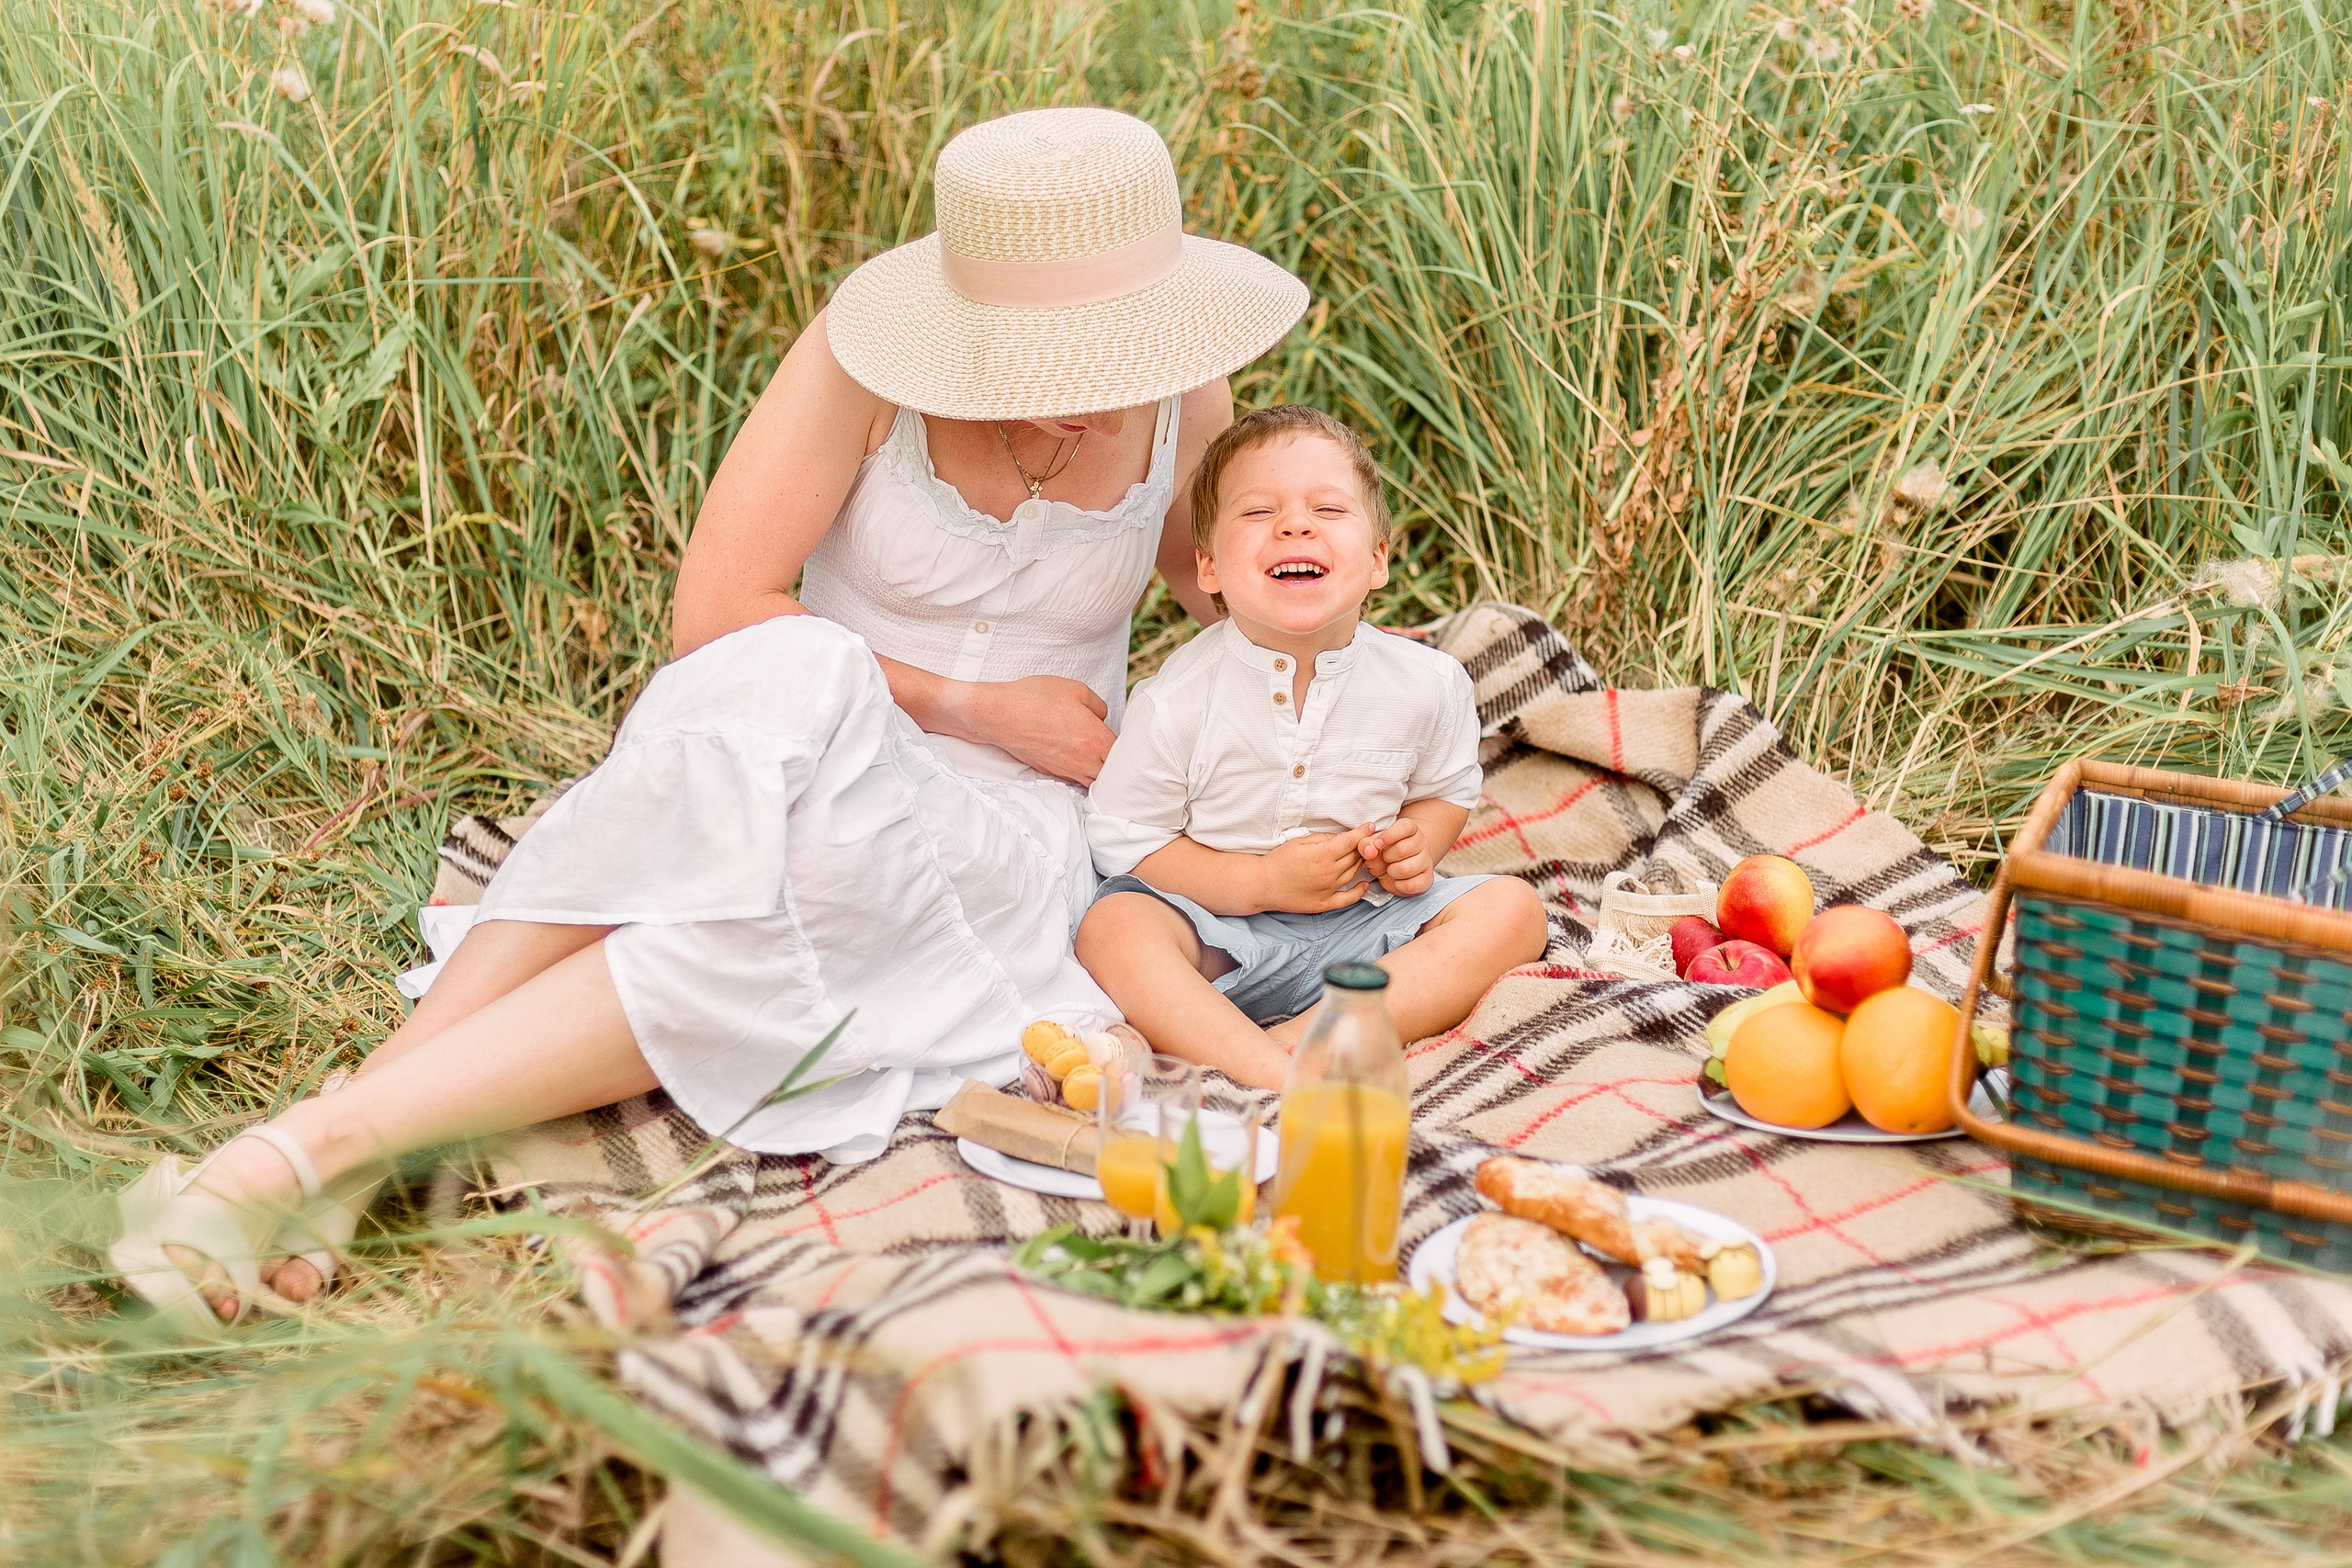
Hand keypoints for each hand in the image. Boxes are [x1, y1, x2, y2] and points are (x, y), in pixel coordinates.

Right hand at [968, 675, 1114, 784]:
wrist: (1001, 714)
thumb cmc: (1037, 699)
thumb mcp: (1077, 689)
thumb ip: (1098, 706)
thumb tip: (1101, 719)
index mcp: (1095, 740)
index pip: (1123, 754)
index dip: (1128, 748)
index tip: (1127, 740)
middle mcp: (1084, 761)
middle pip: (1111, 774)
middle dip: (1115, 764)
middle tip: (1114, 752)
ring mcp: (1066, 770)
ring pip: (1093, 782)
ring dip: (1098, 772)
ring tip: (1098, 759)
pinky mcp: (1050, 771)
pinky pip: (1074, 779)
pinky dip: (1080, 773)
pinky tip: (1077, 759)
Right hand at [1254, 829, 1370, 913]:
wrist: (1263, 884)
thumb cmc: (1279, 861)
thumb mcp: (1299, 841)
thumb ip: (1322, 838)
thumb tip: (1341, 838)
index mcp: (1322, 855)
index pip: (1351, 841)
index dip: (1363, 832)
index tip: (1370, 827)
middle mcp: (1329, 873)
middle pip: (1355, 857)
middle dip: (1362, 847)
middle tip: (1364, 841)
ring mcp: (1328, 889)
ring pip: (1354, 873)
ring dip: (1360, 863)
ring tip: (1362, 856)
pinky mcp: (1324, 903)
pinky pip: (1348, 899)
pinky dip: (1359, 892)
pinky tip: (1364, 884)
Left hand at [1363, 817, 1435, 895]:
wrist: (1398, 866)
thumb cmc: (1385, 852)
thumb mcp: (1373, 845)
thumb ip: (1366, 844)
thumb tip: (1369, 851)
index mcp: (1410, 829)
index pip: (1405, 828)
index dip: (1389, 836)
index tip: (1377, 843)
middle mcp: (1422, 843)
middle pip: (1402, 850)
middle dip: (1386, 857)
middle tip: (1383, 859)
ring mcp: (1427, 861)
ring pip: (1406, 869)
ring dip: (1391, 872)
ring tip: (1390, 870)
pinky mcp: (1427, 879)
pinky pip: (1411, 885)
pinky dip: (1399, 885)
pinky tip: (1397, 880)